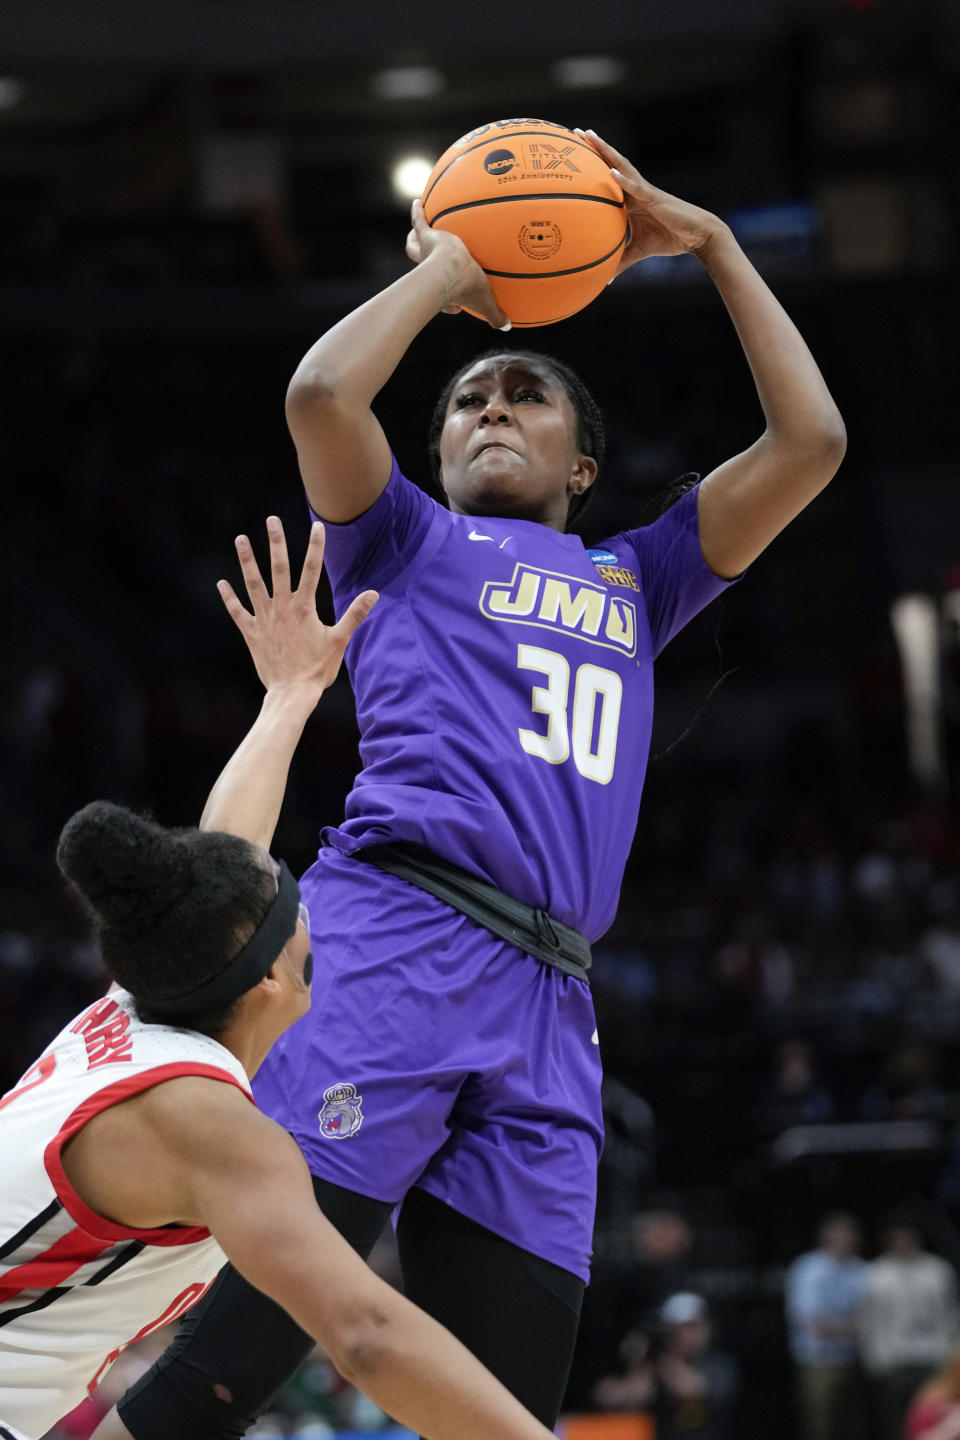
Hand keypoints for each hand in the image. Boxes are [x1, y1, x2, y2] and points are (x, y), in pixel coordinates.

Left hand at [217, 517, 377, 695]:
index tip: (318, 526)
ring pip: (254, 584)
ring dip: (247, 561)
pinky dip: (230, 598)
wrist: (292, 693)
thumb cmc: (318, 669)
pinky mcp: (252, 633)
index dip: (316, 547)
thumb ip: (354, 614)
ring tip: (240, 539)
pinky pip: (238, 612)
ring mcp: (265, 619)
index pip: (312, 570)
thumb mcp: (340, 640)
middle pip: (279, 568)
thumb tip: (373, 594)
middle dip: (276, 542)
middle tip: (272, 520)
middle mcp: (282, 608)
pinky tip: (222, 583)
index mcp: (304, 608)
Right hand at [406, 198, 509, 329]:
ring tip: (417, 229)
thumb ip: (494, 315)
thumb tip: (507, 327)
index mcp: (444, 288)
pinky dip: (417, 212)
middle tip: (424, 257)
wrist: (452, 269)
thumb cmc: (466, 286)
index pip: (444, 300)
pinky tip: (417, 202)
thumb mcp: (484, 301)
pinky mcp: (427, 236)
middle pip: (422, 265)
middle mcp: (430, 270)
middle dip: (422, 262)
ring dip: (414, 239)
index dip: (450, 306)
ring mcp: (427, 252)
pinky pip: (419, 221)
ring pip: (414, 246)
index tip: (457, 308)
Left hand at [574, 128, 727, 271]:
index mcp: (630, 199)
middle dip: (595, 147)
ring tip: (590, 136)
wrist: (697, 236)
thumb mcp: (639, 251)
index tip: (573, 153)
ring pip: (622, 166)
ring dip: (606, 152)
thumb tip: (605, 279)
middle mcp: (635, 190)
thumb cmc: (670, 239)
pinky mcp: (655, 198)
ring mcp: (645, 191)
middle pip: (612, 163)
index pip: (607, 177)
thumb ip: (621, 261)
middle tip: (575, 132)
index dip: (592, 164)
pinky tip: (611, 171)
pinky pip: (637, 187)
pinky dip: (624, 180)